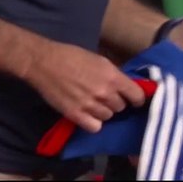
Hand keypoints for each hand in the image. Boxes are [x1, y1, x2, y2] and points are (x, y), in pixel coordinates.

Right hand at [24, 41, 146, 132]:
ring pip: (108, 117)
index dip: (137, 99)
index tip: (134, 100)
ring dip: (104, 112)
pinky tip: (88, 115)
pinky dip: (93, 122)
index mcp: (113, 76)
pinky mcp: (75, 115)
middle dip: (116, 102)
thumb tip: (124, 85)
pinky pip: (95, 127)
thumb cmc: (72, 56)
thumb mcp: (100, 60)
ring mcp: (90, 105)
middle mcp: (105, 93)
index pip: (137, 95)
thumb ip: (113, 75)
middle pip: (121, 107)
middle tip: (106, 97)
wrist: (45, 62)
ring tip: (94, 104)